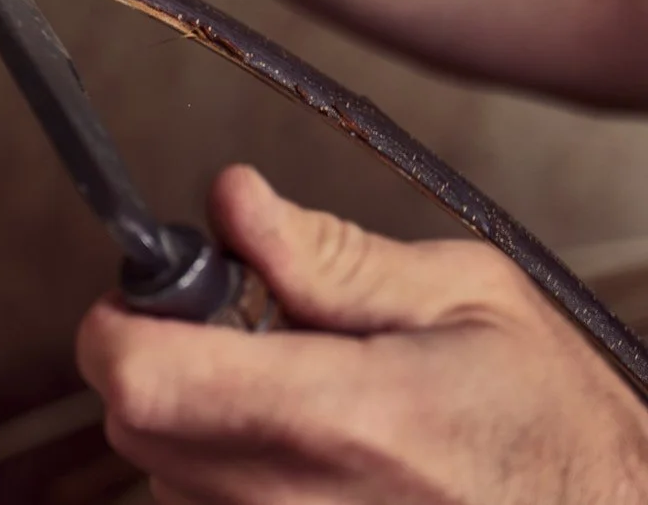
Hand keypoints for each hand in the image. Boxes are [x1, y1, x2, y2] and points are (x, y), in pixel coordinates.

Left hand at [78, 166, 647, 502]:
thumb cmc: (554, 420)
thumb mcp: (468, 296)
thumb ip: (330, 253)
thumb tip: (231, 201)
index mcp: (349, 414)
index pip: (144, 375)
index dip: (121, 323)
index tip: (153, 291)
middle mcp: (303, 500)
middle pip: (136, 422)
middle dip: (159, 356)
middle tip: (239, 329)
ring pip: (164, 470)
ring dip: (195, 418)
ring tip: (295, 396)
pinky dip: (226, 471)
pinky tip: (302, 450)